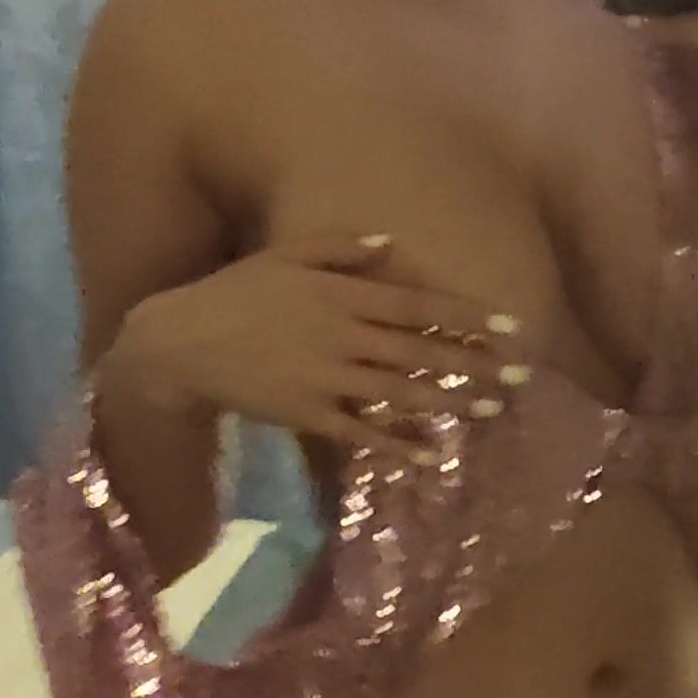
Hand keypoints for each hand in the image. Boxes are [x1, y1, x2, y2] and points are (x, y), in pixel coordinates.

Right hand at [114, 230, 529, 463]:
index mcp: (339, 292)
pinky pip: (361, 431)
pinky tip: (430, 454)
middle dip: (474, 364)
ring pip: (400, 391)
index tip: (509, 327)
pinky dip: (397, 444)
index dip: (466, 317)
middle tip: (520, 377)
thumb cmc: (232, 293)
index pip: (418, 304)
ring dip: (449, 402)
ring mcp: (325, 376)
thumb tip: (389, 244)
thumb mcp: (282, 255)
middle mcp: (340, 333)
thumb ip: (338, 247)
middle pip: (420, 350)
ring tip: (492, 411)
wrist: (177, 343)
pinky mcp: (307, 413)